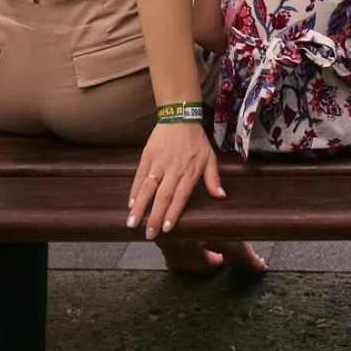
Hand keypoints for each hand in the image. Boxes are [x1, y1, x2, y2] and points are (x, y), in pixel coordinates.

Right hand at [126, 121, 224, 240]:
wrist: (179, 116)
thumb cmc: (196, 140)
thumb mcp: (210, 157)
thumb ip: (213, 179)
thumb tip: (221, 197)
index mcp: (190, 170)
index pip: (181, 195)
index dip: (173, 212)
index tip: (167, 228)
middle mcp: (173, 168)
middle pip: (163, 195)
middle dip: (155, 216)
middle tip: (149, 234)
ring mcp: (158, 162)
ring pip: (148, 187)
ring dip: (139, 206)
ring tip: (132, 223)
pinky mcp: (147, 156)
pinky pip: (139, 175)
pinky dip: (134, 190)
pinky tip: (130, 204)